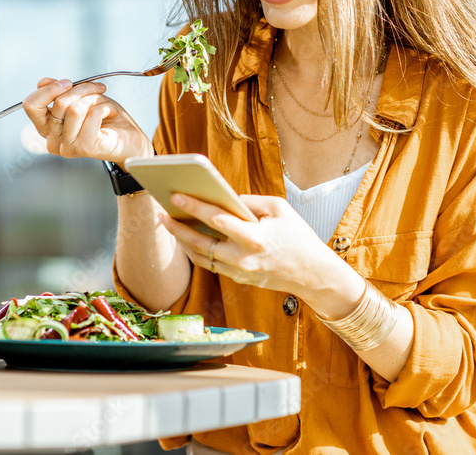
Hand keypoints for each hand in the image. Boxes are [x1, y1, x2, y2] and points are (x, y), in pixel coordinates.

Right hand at [22, 78, 151, 164]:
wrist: (130, 141)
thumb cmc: (107, 121)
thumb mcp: (81, 99)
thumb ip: (60, 93)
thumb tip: (43, 82)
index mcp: (47, 129)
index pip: (31, 105)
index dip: (49, 89)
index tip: (68, 82)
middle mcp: (53, 141)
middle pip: (58, 103)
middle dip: (82, 89)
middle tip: (98, 88)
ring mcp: (67, 146)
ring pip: (74, 108)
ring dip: (94, 98)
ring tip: (105, 104)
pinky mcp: (84, 147)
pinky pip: (91, 115)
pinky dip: (104, 107)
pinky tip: (110, 114)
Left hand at [158, 193, 337, 293]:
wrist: (313, 273)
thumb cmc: (298, 235)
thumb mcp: (279, 208)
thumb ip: (248, 201)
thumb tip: (223, 197)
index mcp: (254, 237)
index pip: (216, 220)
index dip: (194, 207)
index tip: (176, 195)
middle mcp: (243, 258)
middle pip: (200, 243)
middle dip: (178, 227)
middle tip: (162, 212)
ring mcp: (240, 272)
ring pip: (201, 257)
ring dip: (182, 241)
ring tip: (169, 223)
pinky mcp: (239, 279)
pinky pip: (211, 265)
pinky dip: (196, 251)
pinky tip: (187, 238)